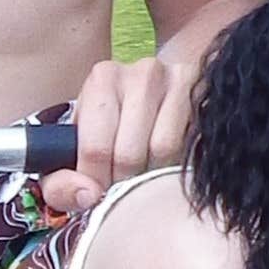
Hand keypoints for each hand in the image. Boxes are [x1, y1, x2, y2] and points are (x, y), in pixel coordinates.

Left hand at [43, 54, 196, 214]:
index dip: (95, 182)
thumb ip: (61, 181)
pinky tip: (170, 162)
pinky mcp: (207, 96)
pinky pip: (192, 146)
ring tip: (146, 172)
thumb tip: (88, 195)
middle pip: (130, 154)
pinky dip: (179, 164)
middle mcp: (142, 73)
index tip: (97, 193)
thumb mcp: (76, 147)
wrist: (160, 97)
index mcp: (103, 78)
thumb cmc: (112, 126)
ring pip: (164, 151)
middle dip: (124, 181)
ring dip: (153, 174)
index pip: (96, 148)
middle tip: (123, 186)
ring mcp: (180, 81)